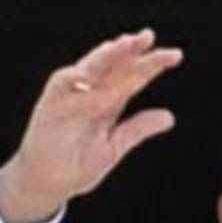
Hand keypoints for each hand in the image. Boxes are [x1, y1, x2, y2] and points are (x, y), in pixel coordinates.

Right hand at [0, 29, 182, 222]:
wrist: (48, 185)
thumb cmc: (76, 165)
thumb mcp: (114, 147)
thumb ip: (138, 129)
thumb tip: (169, 117)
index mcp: (107, 102)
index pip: (131, 78)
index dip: (151, 65)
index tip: (173, 56)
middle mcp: (89, 94)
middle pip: (113, 67)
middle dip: (130, 50)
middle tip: (148, 37)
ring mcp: (69, 98)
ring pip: (89, 69)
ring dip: (105, 56)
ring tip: (124, 45)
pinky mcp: (48, 106)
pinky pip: (60, 87)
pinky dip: (73, 79)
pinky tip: (87, 74)